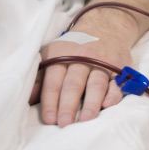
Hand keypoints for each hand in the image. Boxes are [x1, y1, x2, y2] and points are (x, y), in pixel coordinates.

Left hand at [30, 8, 138, 126]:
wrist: (105, 25)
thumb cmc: (75, 46)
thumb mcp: (55, 53)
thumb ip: (42, 76)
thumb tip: (28, 99)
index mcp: (62, 54)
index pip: (54, 80)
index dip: (51, 101)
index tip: (50, 119)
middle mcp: (83, 57)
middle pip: (74, 83)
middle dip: (68, 105)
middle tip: (65, 124)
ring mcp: (103, 62)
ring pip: (96, 84)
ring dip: (91, 102)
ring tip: (85, 119)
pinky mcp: (119, 67)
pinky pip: (117, 82)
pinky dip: (113, 94)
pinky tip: (107, 105)